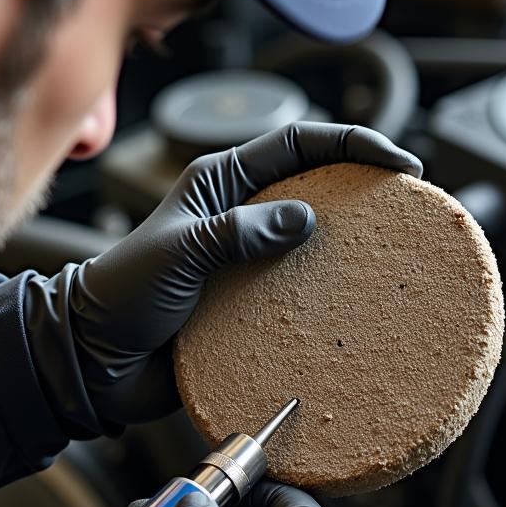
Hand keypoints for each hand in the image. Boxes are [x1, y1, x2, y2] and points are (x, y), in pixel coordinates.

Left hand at [23, 123, 420, 432]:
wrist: (93, 361)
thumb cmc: (121, 297)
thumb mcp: (177, 253)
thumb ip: (236, 232)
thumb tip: (305, 219)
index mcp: (219, 183)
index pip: (297, 145)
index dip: (352, 145)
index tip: (399, 164)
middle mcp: (239, 215)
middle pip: (316, 188)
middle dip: (364, 192)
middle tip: (411, 210)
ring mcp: (248, 261)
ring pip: (314, 245)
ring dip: (351, 251)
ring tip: (396, 264)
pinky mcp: (251, 305)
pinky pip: (300, 296)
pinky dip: (329, 300)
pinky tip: (357, 312)